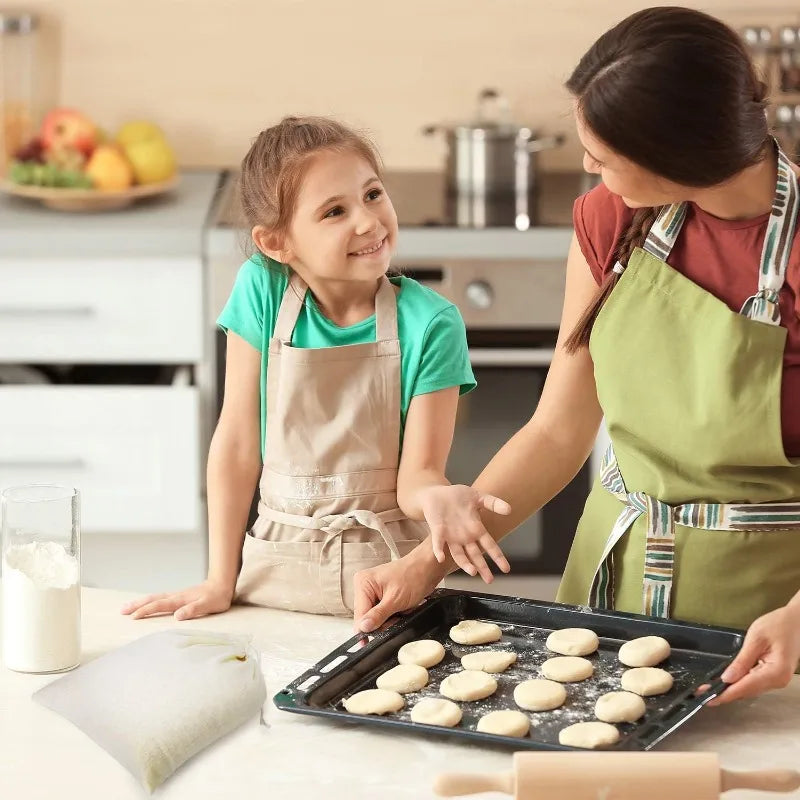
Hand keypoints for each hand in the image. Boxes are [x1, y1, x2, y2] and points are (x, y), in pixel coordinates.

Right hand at [120, 579, 234, 620]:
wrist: (223, 583)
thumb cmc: (217, 597)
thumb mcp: (208, 605)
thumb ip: (194, 609)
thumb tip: (178, 616)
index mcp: (181, 599)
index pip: (160, 605)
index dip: (147, 611)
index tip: (134, 617)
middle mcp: (176, 596)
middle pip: (153, 599)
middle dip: (137, 605)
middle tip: (122, 611)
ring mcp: (177, 595)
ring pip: (155, 598)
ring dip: (141, 602)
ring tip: (127, 607)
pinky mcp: (180, 596)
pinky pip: (161, 598)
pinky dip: (150, 601)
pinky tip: (147, 604)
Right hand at [353, 545, 446, 632]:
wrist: (428, 568)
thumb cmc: (414, 576)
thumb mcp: (395, 600)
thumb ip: (377, 615)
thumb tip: (363, 627)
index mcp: (364, 583)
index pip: (359, 614)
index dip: (366, 629)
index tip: (371, 641)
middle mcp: (365, 586)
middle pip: (366, 616)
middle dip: (382, 622)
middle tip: (397, 617)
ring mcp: (373, 590)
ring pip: (375, 617)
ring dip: (388, 619)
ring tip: (401, 610)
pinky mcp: (381, 595)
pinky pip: (382, 613)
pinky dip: (392, 615)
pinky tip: (401, 609)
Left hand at [419, 484, 510, 580]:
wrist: (436, 493)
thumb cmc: (457, 496)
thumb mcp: (478, 497)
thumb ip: (494, 503)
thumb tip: (509, 510)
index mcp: (475, 528)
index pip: (489, 545)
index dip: (497, 557)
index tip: (506, 569)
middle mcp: (464, 536)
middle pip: (475, 555)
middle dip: (483, 568)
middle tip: (490, 580)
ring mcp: (450, 535)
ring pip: (459, 554)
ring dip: (465, 563)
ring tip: (472, 572)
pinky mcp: (438, 530)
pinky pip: (438, 542)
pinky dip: (439, 550)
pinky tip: (440, 557)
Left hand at [706, 602, 799, 705]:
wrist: (797, 621)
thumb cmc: (778, 625)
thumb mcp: (756, 639)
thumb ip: (742, 660)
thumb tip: (727, 678)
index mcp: (775, 673)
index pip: (745, 688)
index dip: (725, 694)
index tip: (708, 699)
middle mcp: (777, 681)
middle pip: (747, 691)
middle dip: (724, 692)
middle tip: (702, 691)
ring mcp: (777, 680)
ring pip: (750, 689)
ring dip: (731, 688)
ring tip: (710, 687)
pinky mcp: (774, 675)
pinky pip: (754, 682)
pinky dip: (740, 682)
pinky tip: (726, 680)